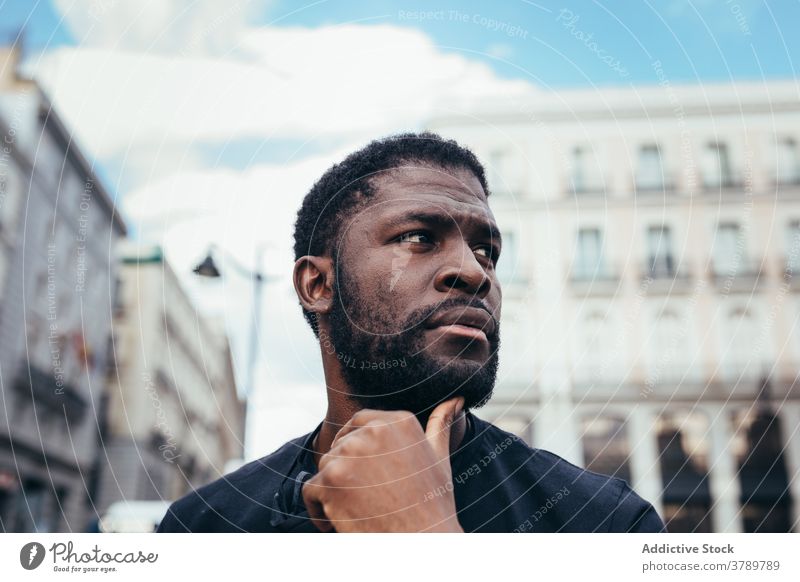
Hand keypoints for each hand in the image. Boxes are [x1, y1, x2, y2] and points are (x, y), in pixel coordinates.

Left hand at [302, 397, 464, 531]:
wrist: (423, 544)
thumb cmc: (432, 505)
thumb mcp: (439, 458)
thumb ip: (440, 425)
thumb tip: (457, 399)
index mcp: (398, 422)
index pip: (358, 422)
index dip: (355, 445)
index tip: (363, 470)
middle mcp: (373, 432)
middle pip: (340, 447)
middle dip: (347, 475)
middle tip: (370, 500)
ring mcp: (349, 455)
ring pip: (325, 469)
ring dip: (334, 493)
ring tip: (359, 512)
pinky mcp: (330, 481)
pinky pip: (311, 491)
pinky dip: (319, 511)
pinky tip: (340, 524)